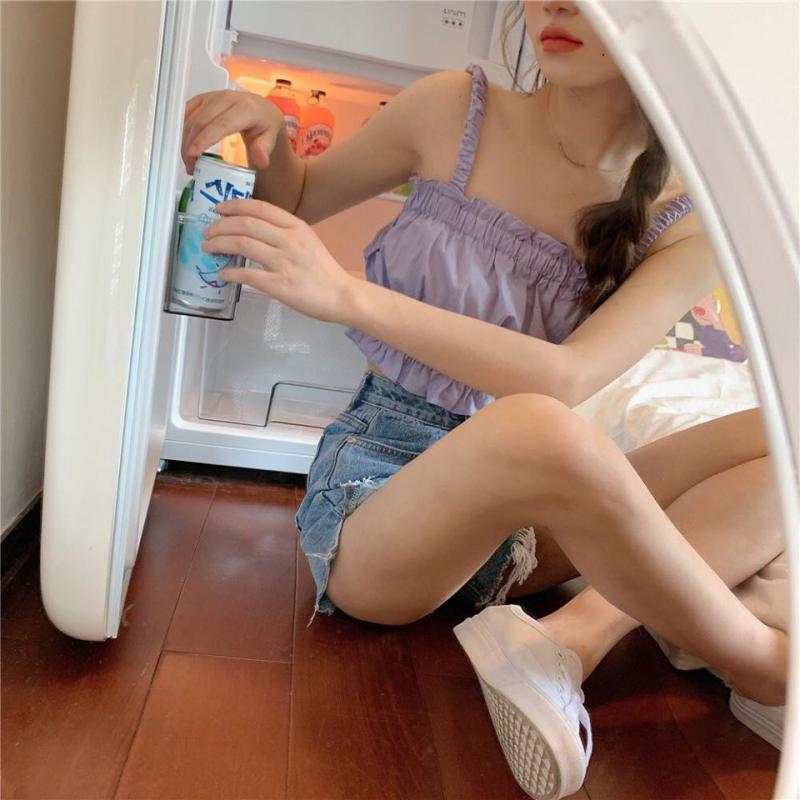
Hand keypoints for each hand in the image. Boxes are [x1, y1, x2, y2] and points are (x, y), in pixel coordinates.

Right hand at [182, 90, 283, 173]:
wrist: (261, 110)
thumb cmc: (264, 126)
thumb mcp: (270, 139)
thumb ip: (264, 150)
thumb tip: (260, 160)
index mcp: (245, 108)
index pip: (220, 124)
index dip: (204, 139)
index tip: (193, 155)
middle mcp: (227, 98)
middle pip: (202, 121)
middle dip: (191, 145)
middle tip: (191, 167)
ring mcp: (214, 96)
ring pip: (191, 117)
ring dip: (185, 139)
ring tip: (188, 160)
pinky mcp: (204, 97)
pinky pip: (187, 111)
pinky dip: (183, 128)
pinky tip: (184, 144)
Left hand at [203, 199, 355, 324]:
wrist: (341, 295)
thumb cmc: (322, 270)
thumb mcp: (307, 240)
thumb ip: (283, 232)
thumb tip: (250, 230)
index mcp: (296, 226)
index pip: (259, 208)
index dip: (234, 206)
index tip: (218, 209)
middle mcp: (289, 240)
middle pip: (246, 224)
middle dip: (220, 226)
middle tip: (208, 232)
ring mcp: (284, 262)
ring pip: (243, 245)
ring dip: (220, 244)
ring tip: (209, 248)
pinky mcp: (280, 285)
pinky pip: (247, 275)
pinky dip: (230, 272)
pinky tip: (223, 274)